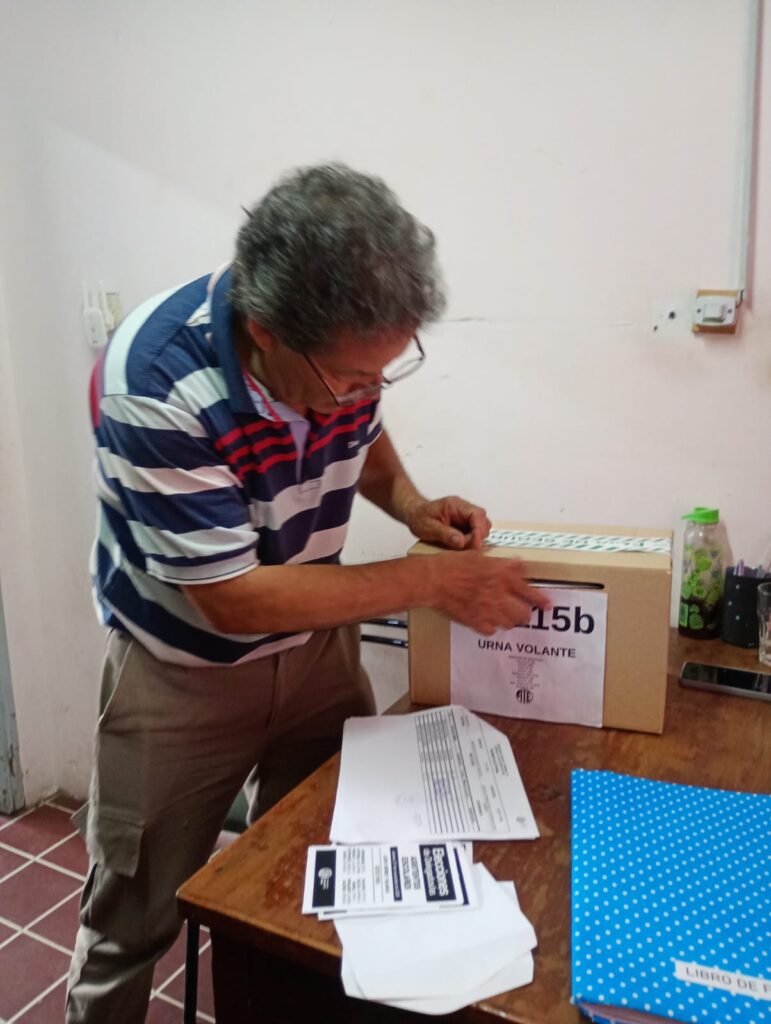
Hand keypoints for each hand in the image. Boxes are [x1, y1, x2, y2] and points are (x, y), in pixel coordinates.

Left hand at [405, 496, 491, 550]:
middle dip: (479, 535)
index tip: (476, 544)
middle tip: (468, 547)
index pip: (476, 515)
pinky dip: (473, 539)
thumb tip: (461, 542)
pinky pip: (475, 530)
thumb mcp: (428, 528)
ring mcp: (464, 515)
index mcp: (455, 505)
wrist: (414, 513)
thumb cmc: (419, 517)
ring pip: (481, 525)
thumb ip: (445, 534)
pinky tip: (463, 544)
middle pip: (483, 520)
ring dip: (477, 537)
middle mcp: (463, 508)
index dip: (479, 530)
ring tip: (464, 546)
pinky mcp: (464, 523)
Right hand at [428, 551, 550, 635]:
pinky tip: (488, 621)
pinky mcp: (474, 621)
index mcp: (501, 576)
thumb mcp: (480, 556)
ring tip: (506, 617)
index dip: (541, 600)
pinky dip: (492, 627)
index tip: (547, 605)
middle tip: (524, 612)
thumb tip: (518, 566)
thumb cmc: (453, 564)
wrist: (433, 580)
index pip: (528, 591)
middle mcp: (498, 595)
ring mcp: (487, 610)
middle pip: (523, 613)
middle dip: (526, 613)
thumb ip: (501, 564)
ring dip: (510, 620)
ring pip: (509, 624)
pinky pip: (491, 630)